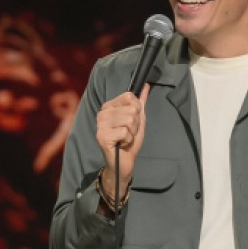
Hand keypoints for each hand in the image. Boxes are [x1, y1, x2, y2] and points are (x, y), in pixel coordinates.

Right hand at [95, 84, 149, 198]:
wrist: (124, 162)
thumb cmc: (129, 141)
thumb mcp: (138, 120)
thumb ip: (141, 103)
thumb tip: (146, 86)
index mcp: (109, 106)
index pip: (130, 96)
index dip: (137, 110)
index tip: (131, 122)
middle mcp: (102, 113)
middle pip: (132, 109)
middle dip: (135, 124)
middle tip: (128, 133)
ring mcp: (101, 125)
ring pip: (129, 120)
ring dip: (132, 133)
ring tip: (125, 139)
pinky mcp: (102, 136)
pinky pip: (125, 132)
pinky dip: (128, 141)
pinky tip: (122, 144)